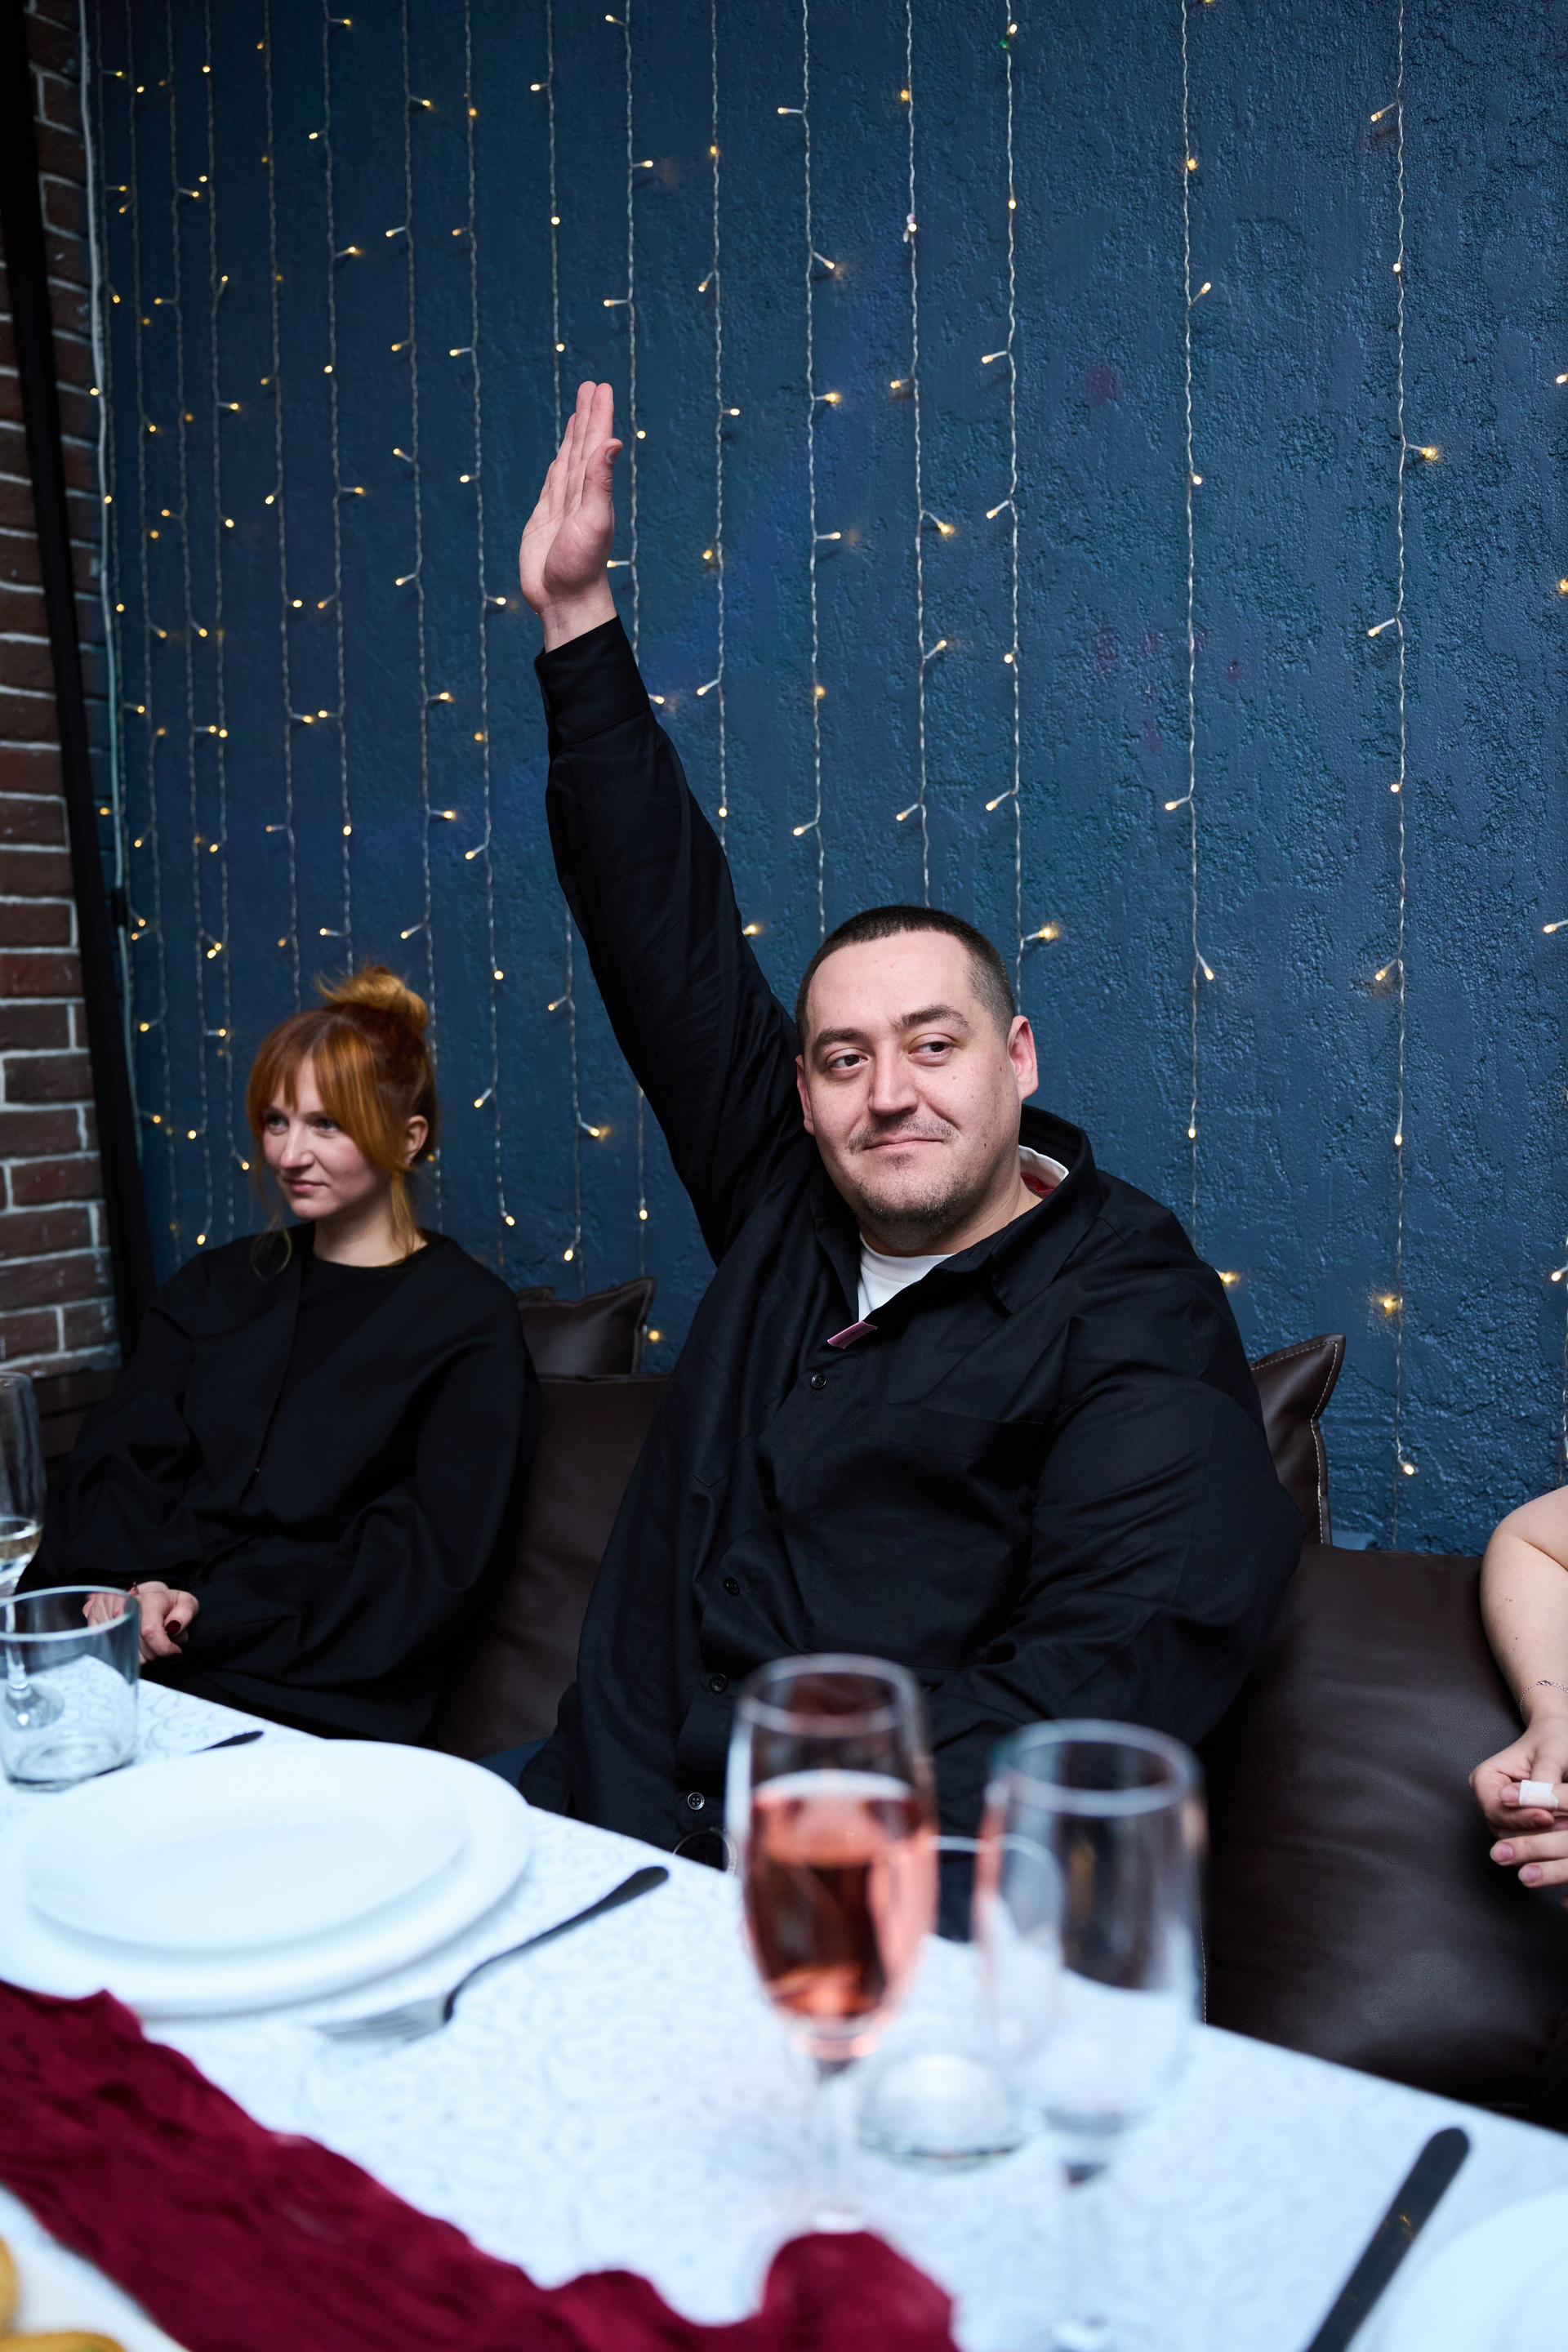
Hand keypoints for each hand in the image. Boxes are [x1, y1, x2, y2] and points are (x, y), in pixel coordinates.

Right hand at [86, 1581, 199, 1663]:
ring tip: (147, 1643)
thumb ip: (185, 1613)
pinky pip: (109, 1652)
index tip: (175, 1651)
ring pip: (122, 1654)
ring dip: (139, 1655)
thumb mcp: (185, 1602)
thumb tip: (173, 1627)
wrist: (143, 1595)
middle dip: (154, 1654)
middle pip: (137, 1649)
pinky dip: (124, 1653)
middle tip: (161, 1646)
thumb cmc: (166, 1604)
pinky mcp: (93, 1623)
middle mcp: (122, 1604)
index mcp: (147, 1599)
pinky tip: (132, 1644)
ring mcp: (104, 1613)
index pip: (150, 1631)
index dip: (164, 1648)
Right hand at [518, 379, 621, 648]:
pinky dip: (557, 467)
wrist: (564, 601)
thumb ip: (600, 481)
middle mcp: (580, 494)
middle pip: (583, 446)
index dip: (598, 415)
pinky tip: (561, 459)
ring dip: (573, 437)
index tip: (600, 388)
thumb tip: (611, 442)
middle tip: (591, 387)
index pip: (596, 443)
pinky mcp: (544, 520)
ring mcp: (562, 506)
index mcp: (594, 491)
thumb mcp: (593, 520)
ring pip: (568, 462)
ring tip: (577, 413)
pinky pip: (552, 485)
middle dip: (587, 416)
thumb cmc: (581, 566)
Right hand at [1471, 1712, 1567, 1895]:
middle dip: (1534, 1832)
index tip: (1548, 1816)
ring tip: (1566, 1830)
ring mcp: (1504, 1814)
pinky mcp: (1520, 1824)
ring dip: (1542, 1839)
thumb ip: (1542, 1781)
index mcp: (1485, 1779)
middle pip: (1504, 1828)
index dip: (1520, 1816)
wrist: (1558, 1738)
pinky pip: (1530, 1839)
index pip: (1496, 1808)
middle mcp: (1490, 1799)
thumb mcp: (1549, 1755)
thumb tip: (1541, 1807)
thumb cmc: (1551, 1740)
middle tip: (1563, 1828)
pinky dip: (1547, 1839)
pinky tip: (1563, 1833)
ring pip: (1516, 1839)